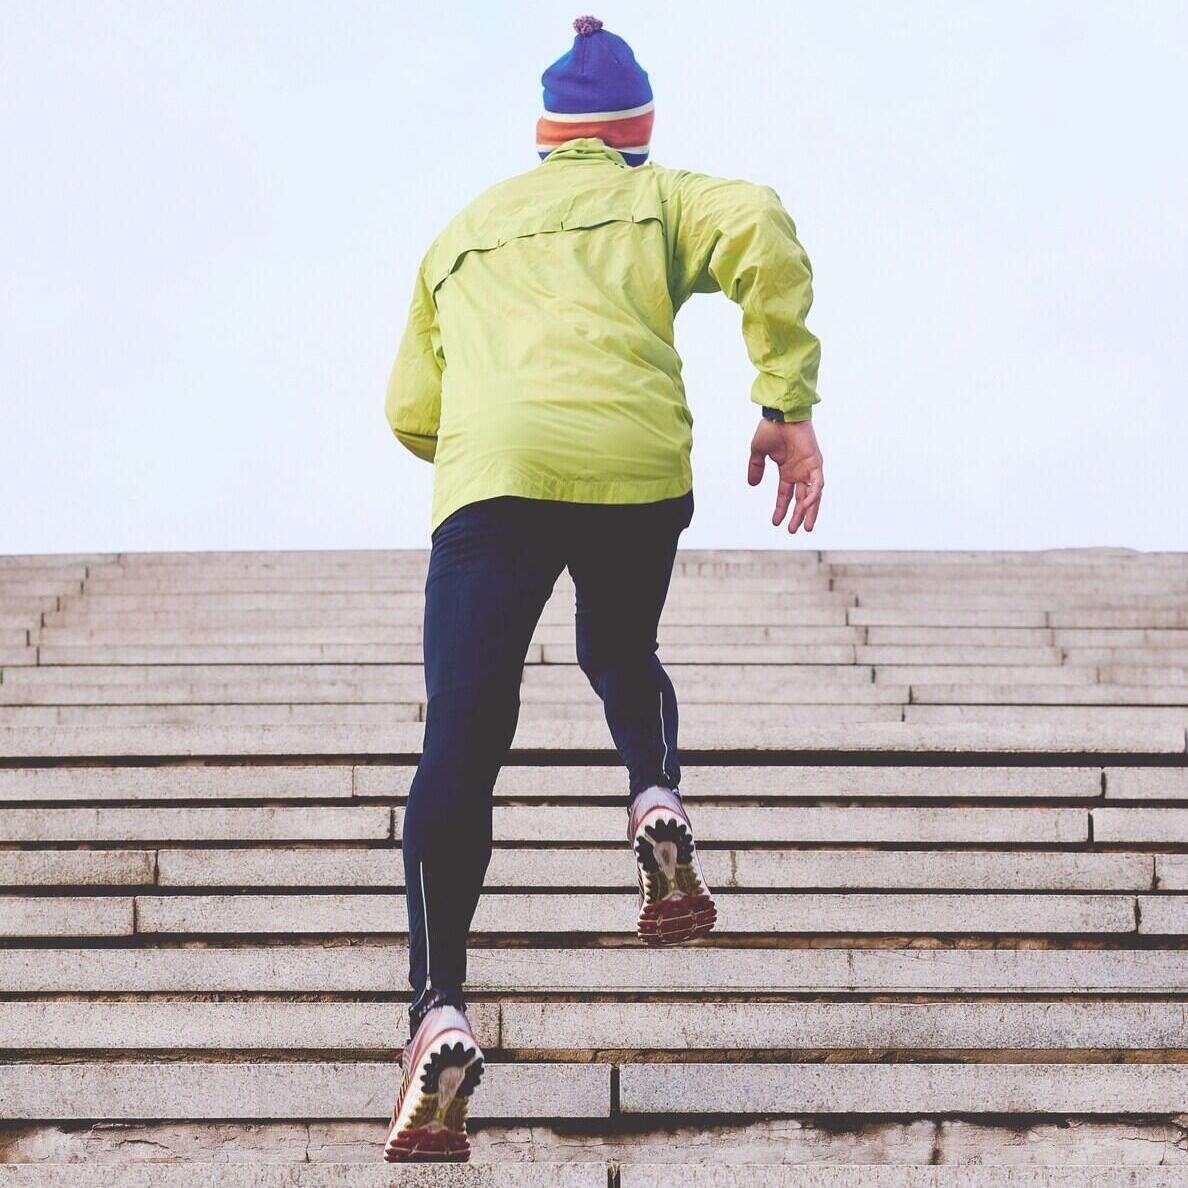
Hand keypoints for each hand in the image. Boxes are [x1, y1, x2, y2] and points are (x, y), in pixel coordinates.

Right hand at [747, 417, 824, 532]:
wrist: (780, 414)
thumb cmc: (771, 428)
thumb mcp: (758, 453)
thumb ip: (756, 468)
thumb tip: (752, 485)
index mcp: (787, 470)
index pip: (785, 494)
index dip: (781, 508)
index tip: (775, 522)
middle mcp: (799, 471)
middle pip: (801, 499)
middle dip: (797, 515)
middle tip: (792, 530)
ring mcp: (809, 468)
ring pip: (812, 496)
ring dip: (809, 511)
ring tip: (805, 527)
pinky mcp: (816, 462)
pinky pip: (818, 484)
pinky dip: (814, 496)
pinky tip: (807, 506)